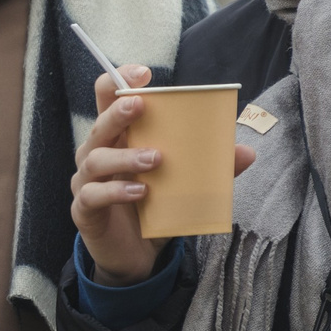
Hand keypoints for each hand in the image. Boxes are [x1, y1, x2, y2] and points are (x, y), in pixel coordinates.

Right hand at [71, 65, 255, 285]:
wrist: (136, 256)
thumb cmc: (154, 208)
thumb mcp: (183, 185)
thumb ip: (210, 167)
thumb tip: (246, 152)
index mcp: (117, 137)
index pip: (108, 99)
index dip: (119, 81)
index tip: (142, 74)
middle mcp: (96, 153)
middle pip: (99, 124)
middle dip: (118, 112)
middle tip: (141, 106)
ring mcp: (86, 181)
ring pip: (95, 158)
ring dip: (126, 156)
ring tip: (156, 160)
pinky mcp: (84, 210)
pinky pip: (94, 195)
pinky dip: (116, 191)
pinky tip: (140, 192)